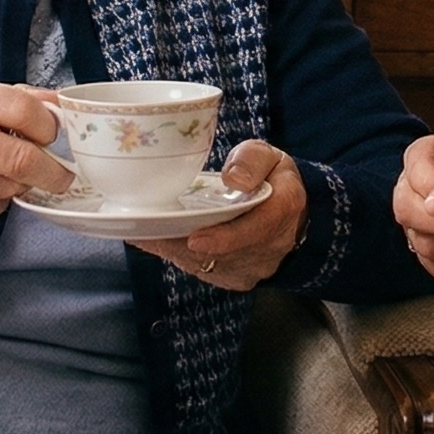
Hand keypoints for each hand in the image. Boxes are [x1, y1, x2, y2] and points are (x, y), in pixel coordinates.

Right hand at [0, 77, 75, 231]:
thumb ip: (10, 99)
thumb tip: (59, 105)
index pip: (22, 109)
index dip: (48, 125)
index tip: (54, 133)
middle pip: (22, 158)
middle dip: (53, 171)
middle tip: (63, 175)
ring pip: (10, 187)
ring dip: (20, 185)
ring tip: (6, 173)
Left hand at [133, 140, 304, 290]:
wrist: (289, 214)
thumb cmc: (271, 178)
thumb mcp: (269, 156)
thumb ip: (252, 160)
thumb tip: (233, 178)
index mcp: (284, 208)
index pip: (257, 229)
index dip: (225, 238)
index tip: (195, 239)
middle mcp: (272, 245)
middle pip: (224, 253)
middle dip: (183, 244)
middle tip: (146, 230)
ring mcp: (255, 267)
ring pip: (209, 266)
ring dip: (176, 251)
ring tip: (145, 233)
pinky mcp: (238, 278)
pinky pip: (205, 271)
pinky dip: (179, 256)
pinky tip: (158, 241)